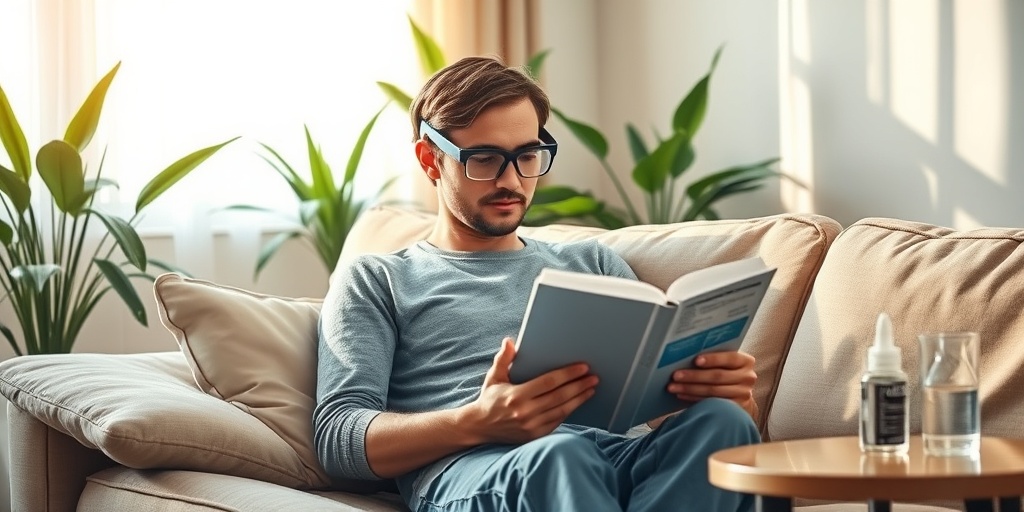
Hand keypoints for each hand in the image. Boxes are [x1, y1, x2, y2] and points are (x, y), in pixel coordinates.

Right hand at [463, 337, 597, 443]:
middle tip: (593, 377)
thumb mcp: (493, 377)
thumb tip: (509, 341)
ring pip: (562, 410)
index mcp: (516, 396)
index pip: (548, 382)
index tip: (583, 367)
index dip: (568, 374)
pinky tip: (578, 402)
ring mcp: (531, 426)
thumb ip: (503, 359)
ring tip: (591, 388)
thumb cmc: (489, 399)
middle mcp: (525, 412)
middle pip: (560, 396)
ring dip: (579, 398)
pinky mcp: (535, 435)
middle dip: (579, 386)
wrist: (479, 427)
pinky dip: (570, 411)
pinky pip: (558, 421)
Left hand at [666, 351, 757, 419]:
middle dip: (694, 375)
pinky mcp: (736, 409)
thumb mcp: (725, 362)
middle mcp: (748, 377)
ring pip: (713, 391)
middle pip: (718, 376)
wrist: (739, 393)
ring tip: (673, 386)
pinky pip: (711, 403)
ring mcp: (744, 394)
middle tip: (675, 375)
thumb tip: (686, 352)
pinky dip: (694, 399)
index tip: (695, 360)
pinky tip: (681, 395)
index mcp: (746, 361)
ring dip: (690, 389)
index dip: (712, 359)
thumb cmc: (725, 371)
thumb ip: (713, 357)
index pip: (729, 358)